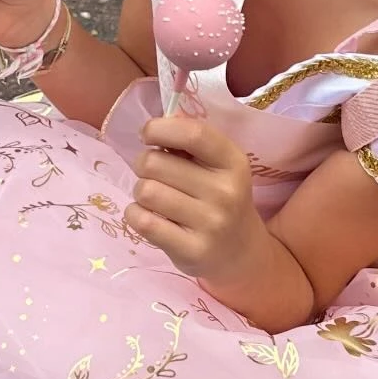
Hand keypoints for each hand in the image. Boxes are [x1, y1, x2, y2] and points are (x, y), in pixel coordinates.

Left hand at [125, 113, 260, 280]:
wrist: (242, 253)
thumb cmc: (220, 200)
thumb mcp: (219, 168)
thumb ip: (191, 144)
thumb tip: (156, 125)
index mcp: (234, 162)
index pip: (193, 134)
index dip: (160, 128)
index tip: (148, 134)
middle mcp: (226, 192)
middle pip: (156, 162)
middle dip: (144, 164)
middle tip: (154, 175)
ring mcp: (210, 224)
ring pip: (146, 191)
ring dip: (140, 192)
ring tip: (155, 198)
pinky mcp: (191, 251)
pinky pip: (142, 221)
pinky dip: (135, 214)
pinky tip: (148, 216)